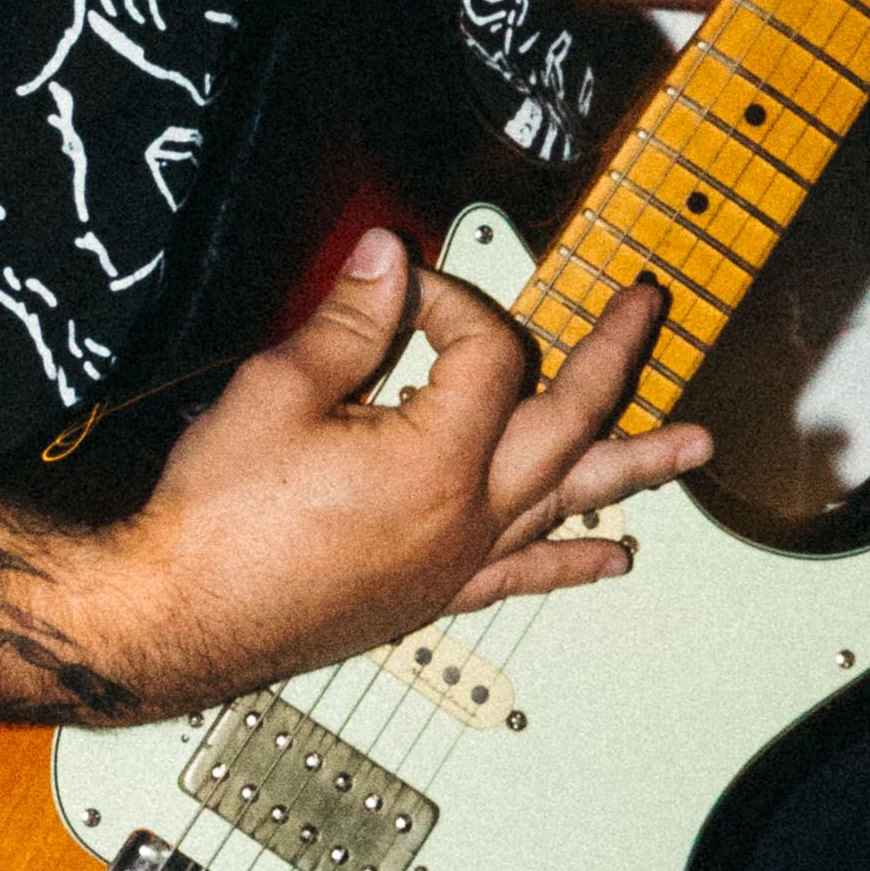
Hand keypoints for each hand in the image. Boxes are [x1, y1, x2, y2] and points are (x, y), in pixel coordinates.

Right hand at [94, 236, 708, 716]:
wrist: (178, 612)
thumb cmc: (216, 518)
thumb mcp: (276, 392)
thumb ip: (348, 321)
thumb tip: (388, 257)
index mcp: (437, 458)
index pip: (487, 352)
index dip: (451, 302)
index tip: (404, 287)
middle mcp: (467, 514)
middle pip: (569, 420)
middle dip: (613, 356)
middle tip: (645, 309)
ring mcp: (458, 557)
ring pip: (569, 500)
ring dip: (634, 466)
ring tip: (691, 445)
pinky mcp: (435, 591)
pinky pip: (526, 572)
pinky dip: (574, 561)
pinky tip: (612, 557)